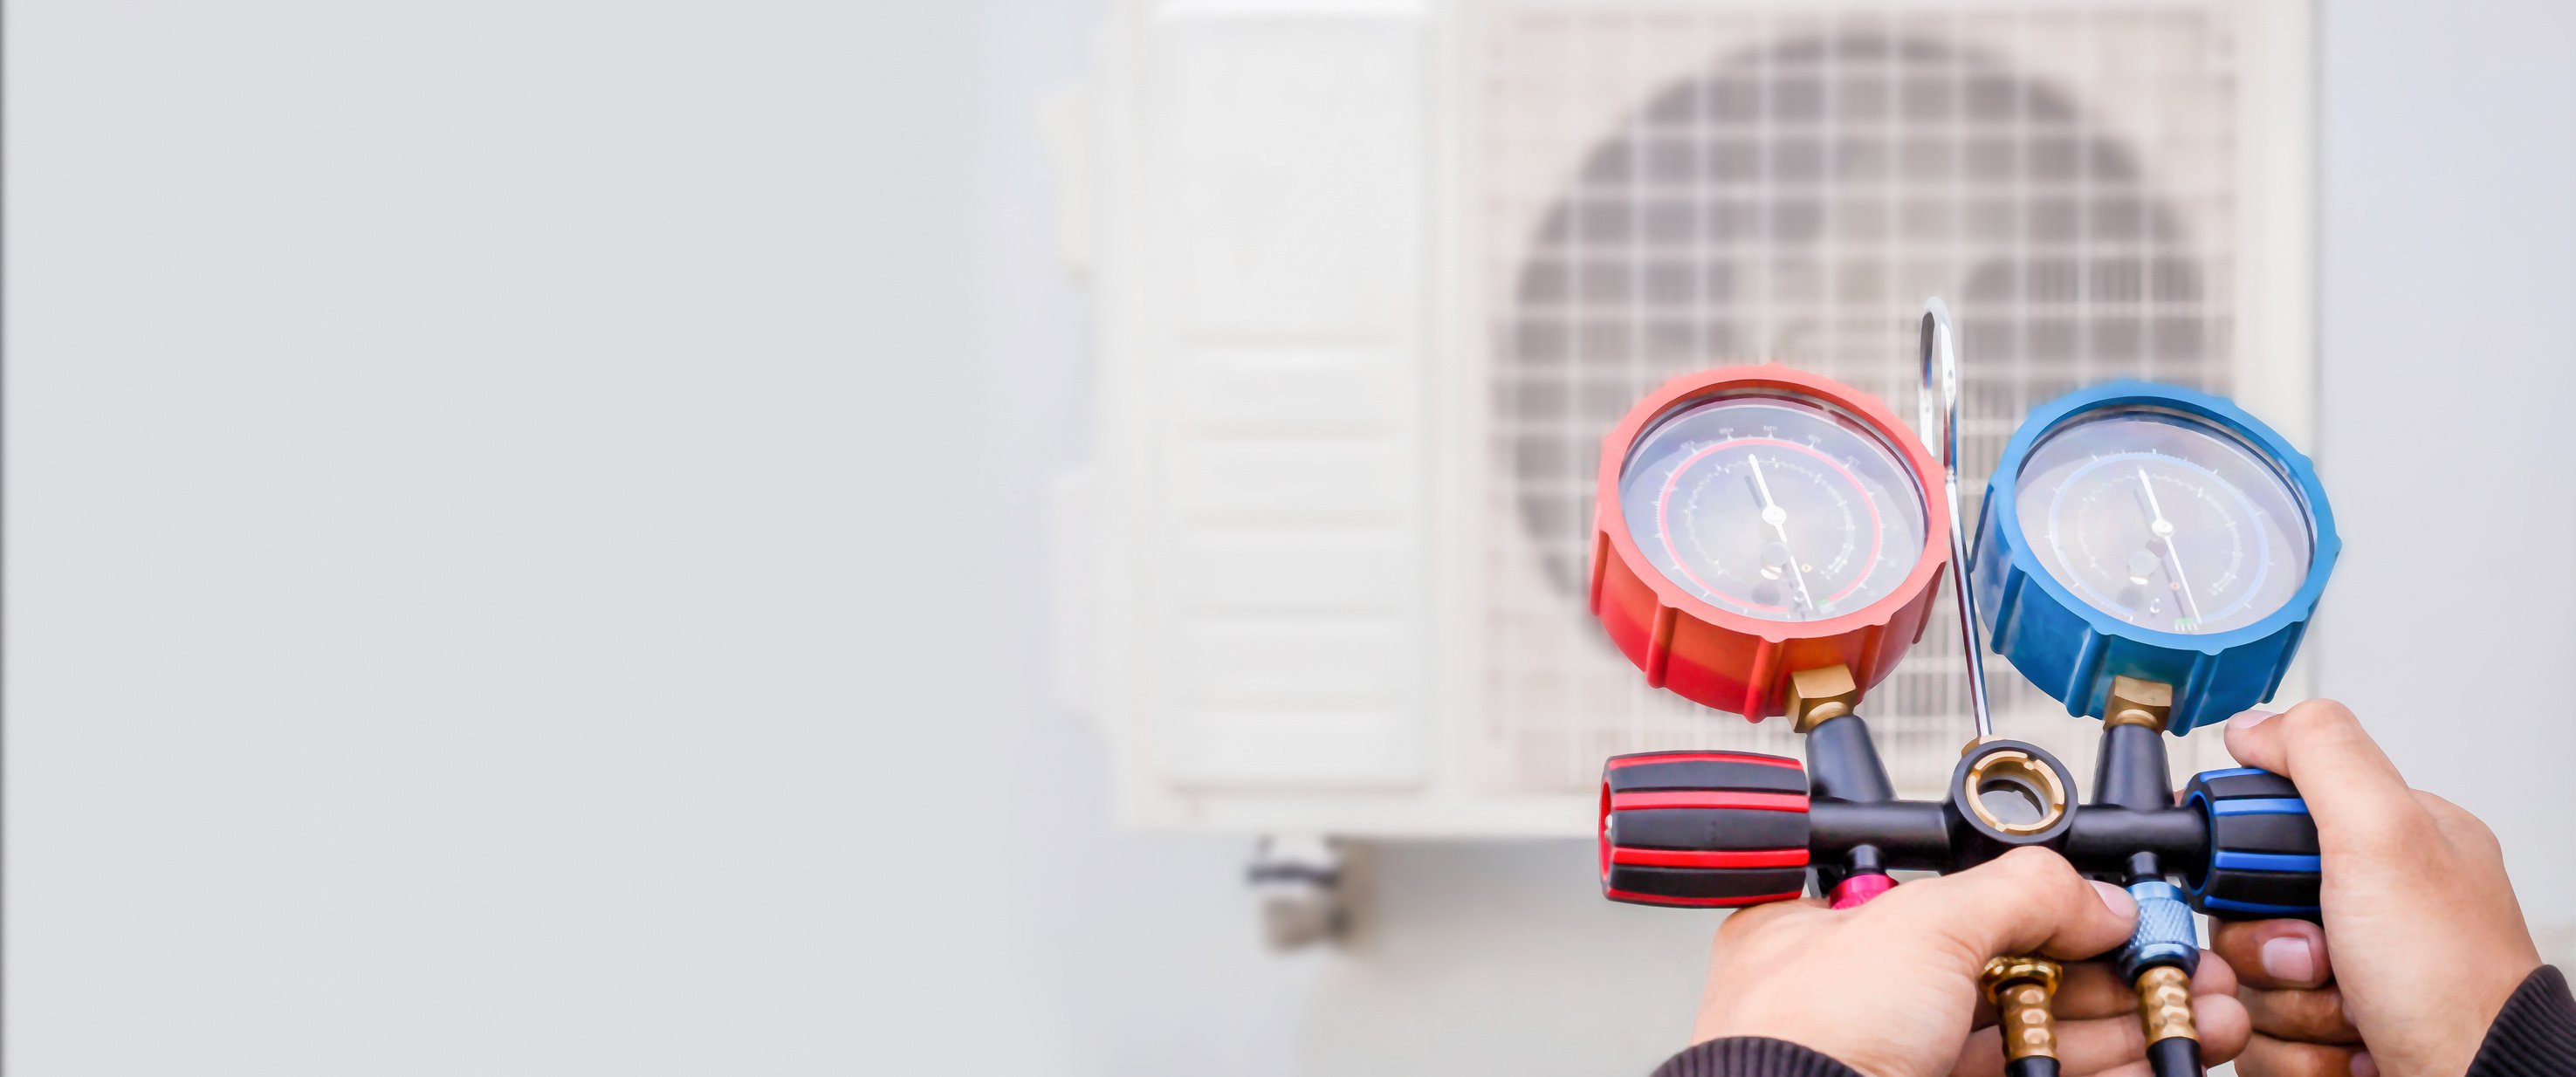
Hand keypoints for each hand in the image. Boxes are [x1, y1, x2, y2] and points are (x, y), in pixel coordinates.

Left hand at [1690, 847, 2251, 1076]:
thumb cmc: (1805, 1039)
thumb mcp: (1920, 927)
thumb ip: (2017, 894)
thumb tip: (2095, 895)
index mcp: (1832, 931)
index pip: (1961, 902)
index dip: (2049, 904)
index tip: (2123, 910)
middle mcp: (1867, 997)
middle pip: (2015, 971)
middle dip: (2113, 969)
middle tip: (2184, 967)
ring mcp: (1908, 1058)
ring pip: (2039, 1033)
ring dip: (2128, 1021)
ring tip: (2205, 1012)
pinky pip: (2043, 1076)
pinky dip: (2107, 1066)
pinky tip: (2164, 1054)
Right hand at [2209, 700, 2541, 1076]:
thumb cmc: (2453, 983)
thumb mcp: (2386, 836)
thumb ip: (2321, 757)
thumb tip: (2255, 721)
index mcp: (2389, 844)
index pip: (2268, 821)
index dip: (2245, 857)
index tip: (2261, 881)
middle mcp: (2369, 907)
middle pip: (2242, 908)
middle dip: (2264, 944)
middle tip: (2318, 957)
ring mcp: (2348, 974)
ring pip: (2246, 976)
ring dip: (2281, 1004)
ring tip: (2345, 1012)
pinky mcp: (2328, 1032)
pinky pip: (2260, 1035)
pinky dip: (2292, 1051)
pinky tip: (2347, 1047)